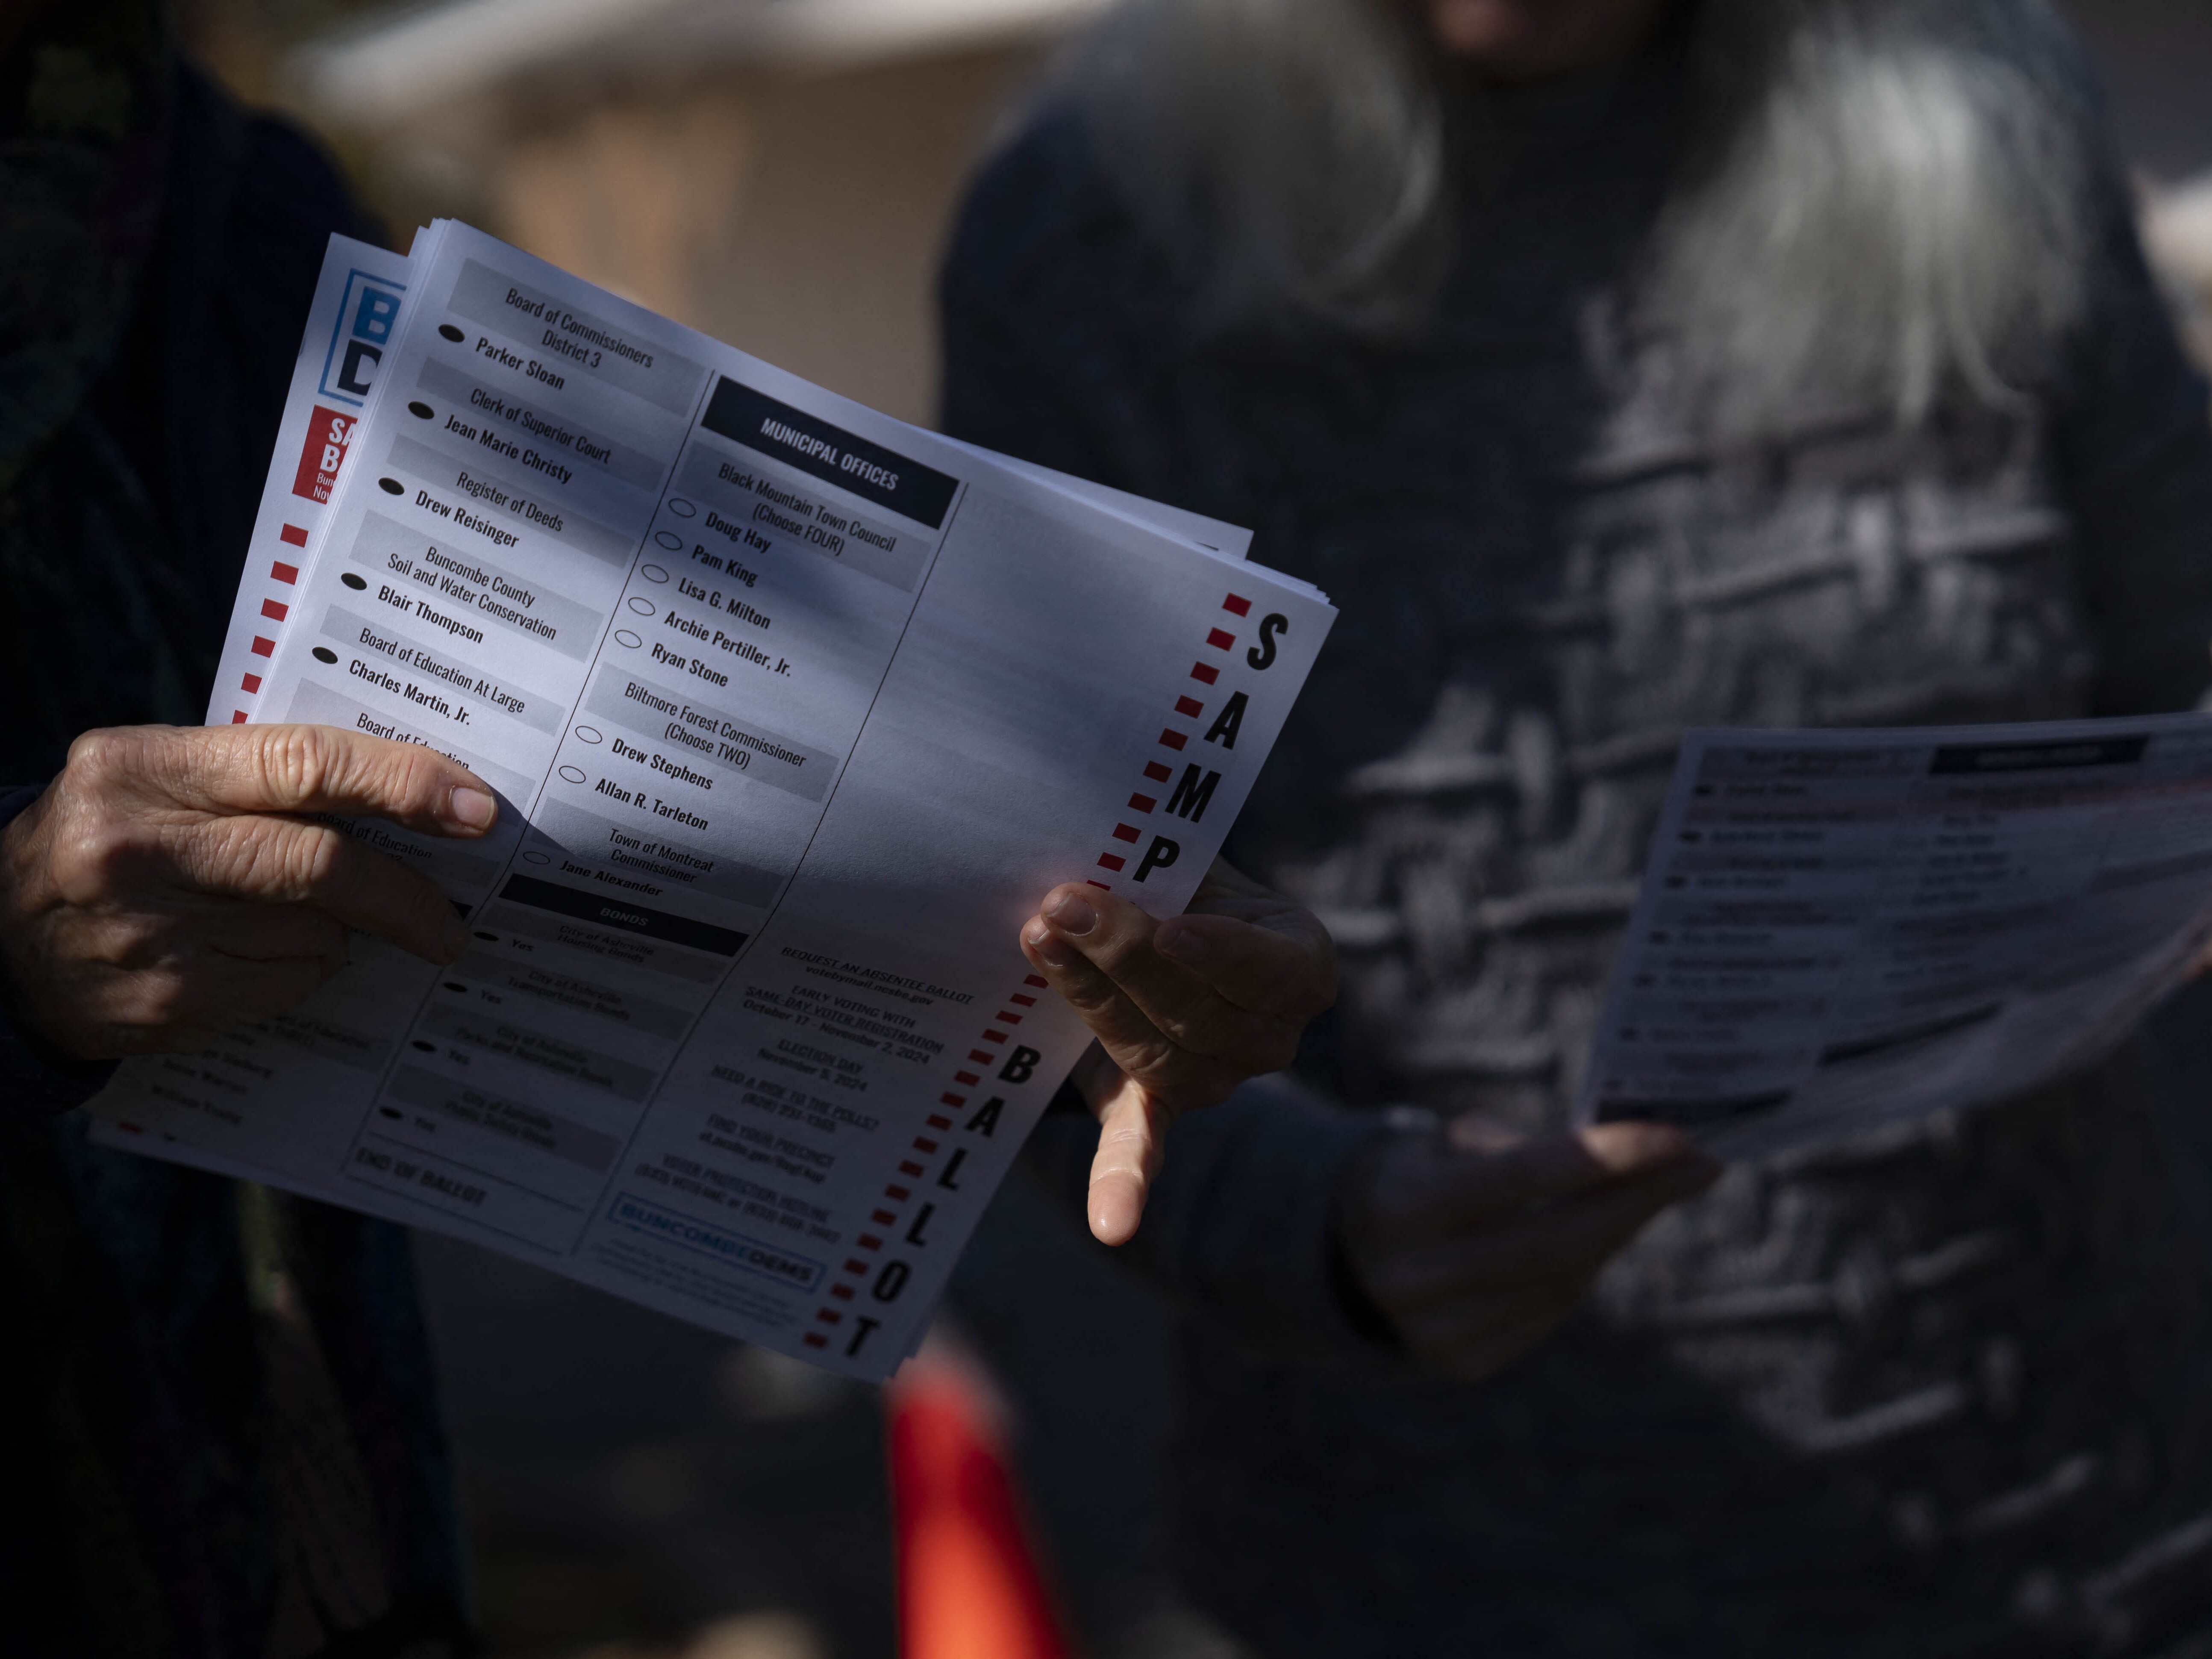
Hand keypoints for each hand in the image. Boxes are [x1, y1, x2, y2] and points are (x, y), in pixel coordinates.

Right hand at [0, 724, 498, 1059]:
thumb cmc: (107, 841)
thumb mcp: (154, 779)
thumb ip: (260, 774)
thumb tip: (406, 792)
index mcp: (143, 769)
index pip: (304, 764)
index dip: (403, 784)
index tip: (475, 809)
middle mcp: (140, 850)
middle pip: (322, 864)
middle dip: (407, 893)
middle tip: (453, 916)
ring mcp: (152, 936)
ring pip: (314, 934)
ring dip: (338, 932)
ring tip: (301, 922)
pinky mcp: (165, 1005)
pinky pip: (285, 987)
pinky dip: (299, 972)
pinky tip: (254, 958)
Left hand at [1020, 856, 1335, 1245]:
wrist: (1145, 920)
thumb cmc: (1172, 878)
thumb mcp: (1186, 857)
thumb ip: (1162, 854)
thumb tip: (1101, 834)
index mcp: (1299, 963)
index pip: (1273, 968)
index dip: (1224, 953)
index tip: (1173, 926)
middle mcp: (1270, 1033)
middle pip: (1199, 1013)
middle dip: (1125, 956)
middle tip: (1061, 903)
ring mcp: (1216, 1078)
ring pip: (1156, 1054)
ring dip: (1090, 998)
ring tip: (1038, 939)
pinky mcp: (1153, 1108)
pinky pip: (1142, 1147)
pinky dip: (1125, 1183)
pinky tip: (1112, 1223)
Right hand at [1337, 1114, 1719, 1380]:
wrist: (1344, 1258)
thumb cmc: (1417, 1174)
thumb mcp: (1443, 1141)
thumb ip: (1521, 1148)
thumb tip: (1631, 1158)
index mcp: (1400, 1204)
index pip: (1515, 1179)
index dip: (1602, 1158)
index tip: (1675, 1135)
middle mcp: (1413, 1276)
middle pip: (1555, 1241)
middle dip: (1638, 1198)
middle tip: (1701, 1162)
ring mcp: (1436, 1330)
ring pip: (1562, 1281)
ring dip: (1617, 1229)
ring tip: (1653, 1186)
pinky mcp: (1461, 1362)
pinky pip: (1548, 1311)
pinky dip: (1580, 1269)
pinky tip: (1589, 1237)